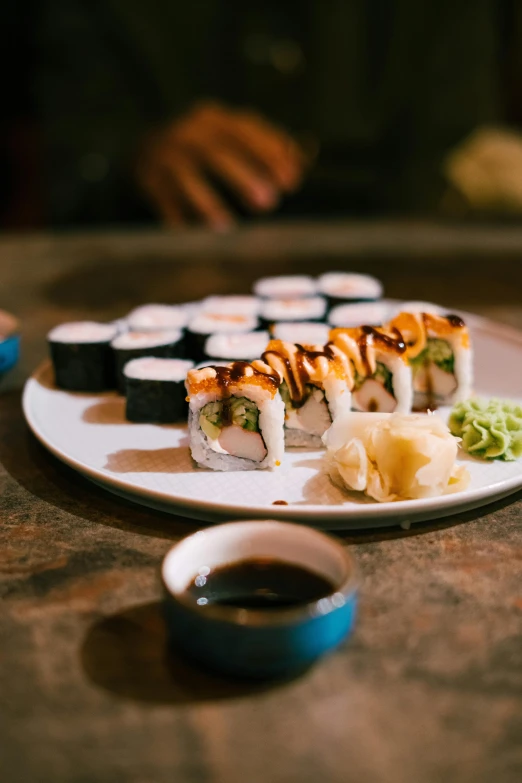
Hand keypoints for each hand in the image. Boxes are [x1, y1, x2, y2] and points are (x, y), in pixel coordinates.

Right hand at [136, 102, 304, 228]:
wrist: (142, 147)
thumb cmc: (201, 146)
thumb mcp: (229, 137)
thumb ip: (263, 148)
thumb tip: (301, 164)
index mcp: (213, 118)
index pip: (244, 132)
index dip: (270, 155)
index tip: (292, 180)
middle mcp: (187, 132)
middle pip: (217, 153)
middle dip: (245, 178)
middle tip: (269, 203)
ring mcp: (163, 154)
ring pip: (186, 178)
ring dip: (208, 202)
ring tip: (227, 226)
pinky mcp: (146, 177)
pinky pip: (163, 198)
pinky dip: (176, 215)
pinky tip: (189, 231)